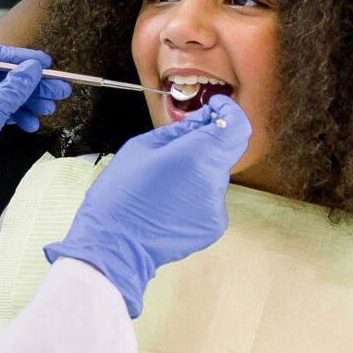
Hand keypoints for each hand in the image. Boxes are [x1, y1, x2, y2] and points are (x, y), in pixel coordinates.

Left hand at [0, 46, 69, 256]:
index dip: (18, 57)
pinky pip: (5, 115)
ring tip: (51, 106)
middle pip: (3, 78)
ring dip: (30, 100)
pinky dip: (21, 117)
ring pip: (7, 98)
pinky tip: (32, 123)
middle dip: (31, 82)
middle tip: (58, 88)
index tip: (42, 63)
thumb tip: (32, 69)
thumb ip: (12, 89)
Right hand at [47, 100, 251, 316]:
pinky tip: (171, 202)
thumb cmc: (120, 194)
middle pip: (227, 149)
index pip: (237, 126)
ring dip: (199, 171)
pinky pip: (211, 198)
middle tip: (180, 146)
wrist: (115, 243)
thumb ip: (179, 130)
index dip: (229, 112)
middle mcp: (213, 180)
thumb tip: (203, 120)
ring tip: (166, 182)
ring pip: (216, 174)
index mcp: (196, 155)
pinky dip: (196, 195)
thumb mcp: (142, 147)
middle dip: (209, 142)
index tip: (215, 109)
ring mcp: (216, 205)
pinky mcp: (214, 224)